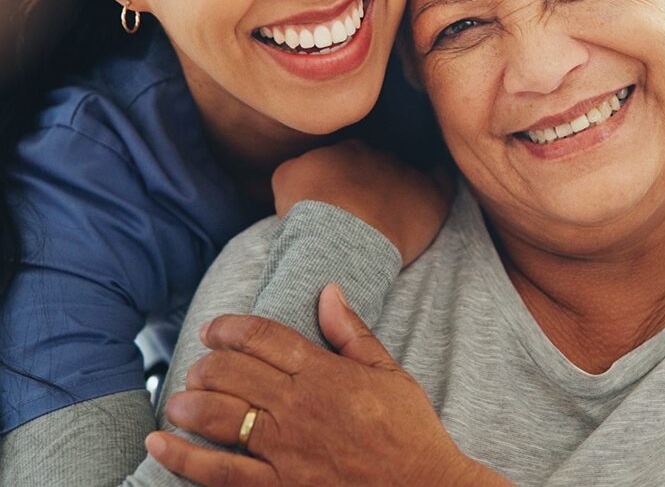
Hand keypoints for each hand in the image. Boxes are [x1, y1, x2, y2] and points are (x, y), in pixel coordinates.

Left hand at [146, 287, 507, 486]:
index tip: (214, 328)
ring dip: (190, 402)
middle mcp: (299, 406)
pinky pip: (221, 472)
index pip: (265, 338)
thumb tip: (329, 290)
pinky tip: (160, 444)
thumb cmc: (409, 430)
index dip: (232, 328)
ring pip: (221, 416)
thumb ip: (352, 332)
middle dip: (207, 363)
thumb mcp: (389, 372)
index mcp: (324, 373)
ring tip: (177, 396)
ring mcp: (286, 450)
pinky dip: (184, 459)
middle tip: (198, 364)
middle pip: (234, 373)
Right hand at [272, 140, 453, 264]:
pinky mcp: (432, 195)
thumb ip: (298, 165)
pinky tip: (437, 186)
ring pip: (408, 171)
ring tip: (395, 209)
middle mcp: (379, 154)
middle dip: (373, 180)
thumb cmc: (309, 212)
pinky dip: (439, 181)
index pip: (350, 155)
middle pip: (379, 163)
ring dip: (402, 185)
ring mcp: (407, 172)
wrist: (340, 235)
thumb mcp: (285, 178)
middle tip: (364, 208)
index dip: (346, 176)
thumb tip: (304, 169)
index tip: (340, 196)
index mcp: (346, 148)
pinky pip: (443, 180)